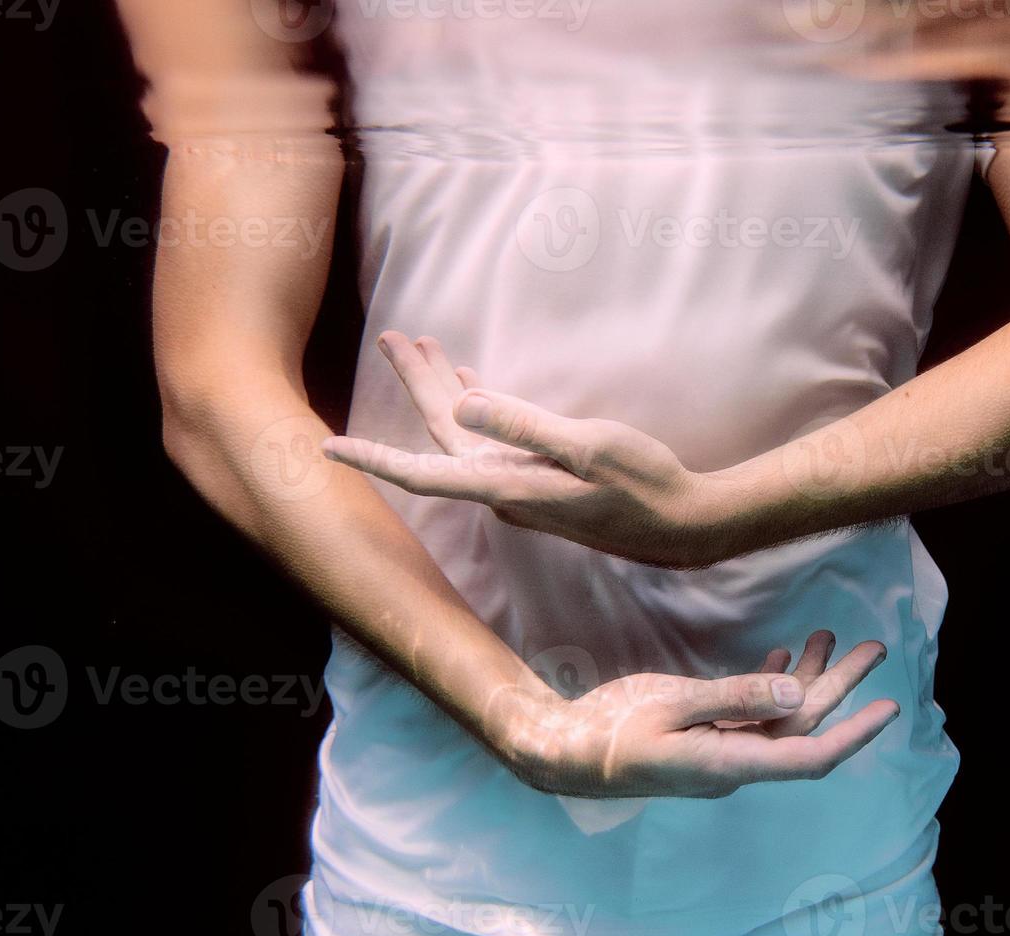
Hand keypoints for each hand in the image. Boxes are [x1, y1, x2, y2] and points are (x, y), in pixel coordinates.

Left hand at [322, 332, 726, 567]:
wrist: (684, 525)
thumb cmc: (643, 485)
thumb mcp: (587, 446)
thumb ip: (523, 426)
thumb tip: (463, 405)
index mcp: (505, 485)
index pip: (422, 471)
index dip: (372, 456)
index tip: (325, 445)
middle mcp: (503, 489)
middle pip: (439, 437)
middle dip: (415, 386)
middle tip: (392, 336)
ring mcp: (522, 486)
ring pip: (465, 434)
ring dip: (444, 389)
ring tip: (422, 345)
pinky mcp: (542, 479)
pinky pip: (493, 440)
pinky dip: (477, 408)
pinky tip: (471, 384)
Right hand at [496, 631, 898, 798]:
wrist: (565, 754)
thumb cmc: (610, 730)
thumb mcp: (671, 705)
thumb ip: (735, 697)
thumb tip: (798, 693)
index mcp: (731, 764)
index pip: (809, 755)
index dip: (854, 734)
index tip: (889, 709)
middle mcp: (735, 763)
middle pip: (802, 727)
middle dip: (841, 687)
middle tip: (875, 647)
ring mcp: (720, 752)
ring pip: (779, 717)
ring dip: (807, 678)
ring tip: (830, 635)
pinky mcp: (705, 739)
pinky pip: (752, 715)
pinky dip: (771, 684)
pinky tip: (781, 656)